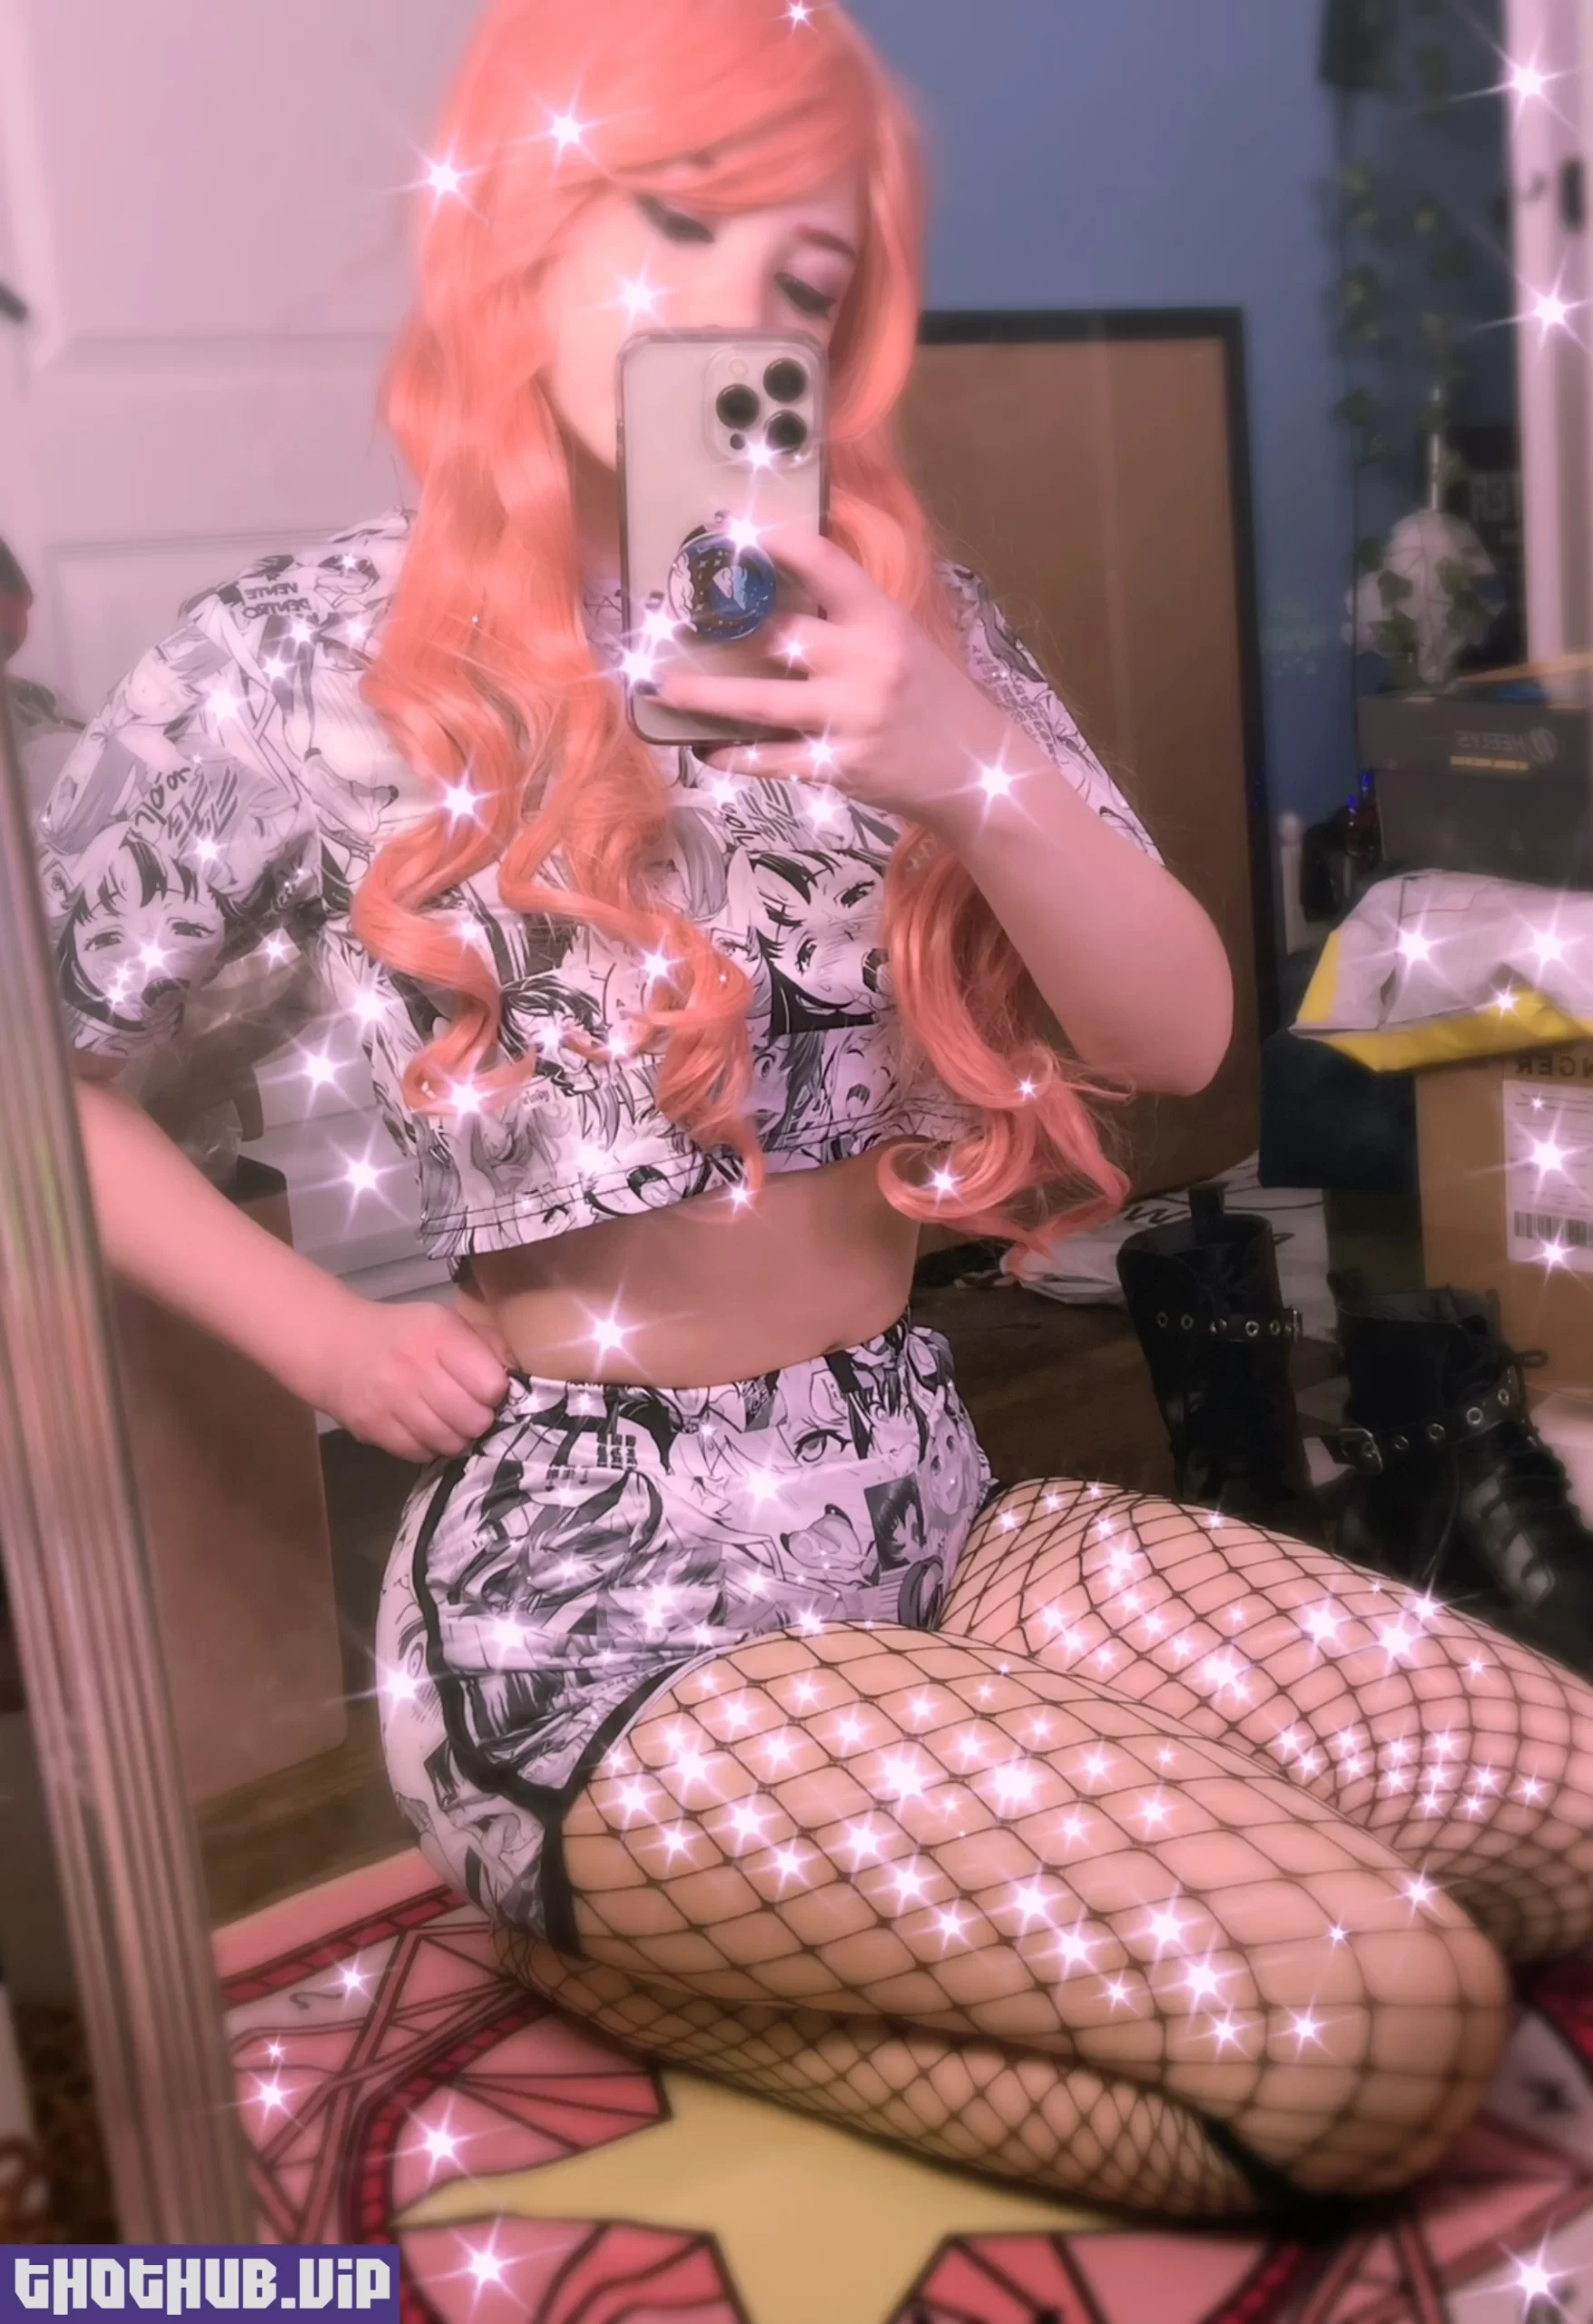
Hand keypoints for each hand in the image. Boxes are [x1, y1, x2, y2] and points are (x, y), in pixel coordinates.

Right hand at [311, 1295, 515, 1462]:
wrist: (337, 1347)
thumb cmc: (404, 1335)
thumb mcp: (446, 1323)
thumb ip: (486, 1345)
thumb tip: (520, 1374)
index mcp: (440, 1336)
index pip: (491, 1385)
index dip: (494, 1392)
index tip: (486, 1389)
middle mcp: (416, 1369)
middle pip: (474, 1420)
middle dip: (478, 1419)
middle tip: (468, 1410)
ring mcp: (392, 1402)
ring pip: (450, 1442)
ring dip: (456, 1436)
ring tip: (448, 1420)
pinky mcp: (375, 1428)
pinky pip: (421, 1454)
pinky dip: (429, 1446)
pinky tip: (424, 1429)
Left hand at [654, 523, 1006, 824]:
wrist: (976, 769)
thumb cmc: (930, 695)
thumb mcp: (901, 639)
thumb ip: (846, 616)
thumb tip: (774, 590)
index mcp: (881, 620)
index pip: (825, 564)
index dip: (775, 542)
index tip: (732, 527)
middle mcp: (864, 664)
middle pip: (778, 636)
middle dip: (723, 628)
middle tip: (673, 618)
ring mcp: (850, 719)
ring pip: (760, 703)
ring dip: (705, 695)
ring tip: (663, 686)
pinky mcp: (838, 767)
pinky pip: (771, 760)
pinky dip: (733, 755)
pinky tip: (705, 749)